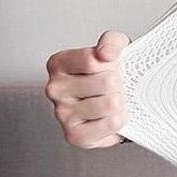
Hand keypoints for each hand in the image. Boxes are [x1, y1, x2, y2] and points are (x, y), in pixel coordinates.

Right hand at [44, 29, 131, 148]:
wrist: (117, 103)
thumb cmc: (110, 76)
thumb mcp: (114, 49)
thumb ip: (112, 42)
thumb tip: (105, 53)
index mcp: (60, 63)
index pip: (93, 60)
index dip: (112, 63)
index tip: (110, 67)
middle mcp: (55, 88)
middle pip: (107, 82)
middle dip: (119, 85)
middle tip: (113, 89)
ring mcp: (62, 113)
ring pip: (111, 103)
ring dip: (121, 104)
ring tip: (112, 103)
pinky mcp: (74, 135)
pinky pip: (112, 123)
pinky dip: (119, 120)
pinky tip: (109, 118)